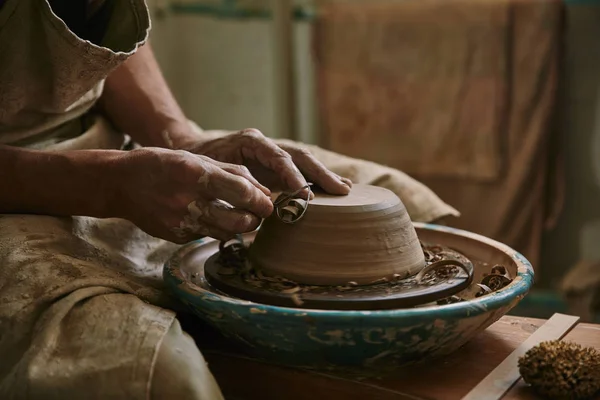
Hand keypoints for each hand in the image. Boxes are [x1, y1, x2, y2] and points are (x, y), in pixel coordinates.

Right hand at [113, 147, 273, 242]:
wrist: (121, 184)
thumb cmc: (164, 165)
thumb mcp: (196, 158)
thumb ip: (232, 173)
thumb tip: (263, 190)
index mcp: (197, 174)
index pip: (242, 193)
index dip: (262, 201)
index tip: (268, 203)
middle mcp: (189, 200)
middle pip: (239, 221)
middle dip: (255, 220)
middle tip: (258, 214)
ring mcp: (182, 222)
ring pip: (227, 233)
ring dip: (238, 227)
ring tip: (237, 215)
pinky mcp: (177, 236)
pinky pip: (207, 235)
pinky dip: (214, 228)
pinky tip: (206, 216)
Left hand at [185, 129, 351, 195]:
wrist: (193, 152)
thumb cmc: (199, 165)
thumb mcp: (211, 174)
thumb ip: (233, 186)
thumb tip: (256, 209)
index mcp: (250, 142)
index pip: (278, 157)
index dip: (293, 175)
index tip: (305, 193)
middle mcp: (266, 144)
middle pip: (299, 155)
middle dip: (320, 173)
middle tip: (340, 190)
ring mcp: (273, 152)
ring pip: (304, 161)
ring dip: (324, 175)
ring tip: (345, 188)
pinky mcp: (276, 163)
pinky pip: (300, 169)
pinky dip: (317, 178)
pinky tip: (334, 187)